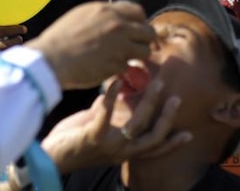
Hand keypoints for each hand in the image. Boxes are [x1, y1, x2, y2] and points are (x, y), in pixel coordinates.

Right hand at [0, 25, 26, 60]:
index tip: (24, 29)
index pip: (4, 31)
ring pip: (8, 52)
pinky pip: (4, 58)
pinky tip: (11, 50)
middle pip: (8, 44)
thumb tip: (16, 28)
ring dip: (14, 47)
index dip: (16, 30)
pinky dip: (9, 53)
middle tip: (20, 37)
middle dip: (17, 40)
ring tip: (17, 42)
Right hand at [25, 0, 154, 88]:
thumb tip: (116, 17)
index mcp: (108, 11)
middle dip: (143, 40)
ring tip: (122, 58)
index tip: (135, 29)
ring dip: (136, 56)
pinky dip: (120, 68)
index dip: (139, 22)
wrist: (52, 58)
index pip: (138, 12)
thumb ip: (102, 14)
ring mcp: (120, 46)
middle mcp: (118, 26)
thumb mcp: (81, 15)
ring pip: (145, 51)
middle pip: (148, 32)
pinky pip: (128, 66)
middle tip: (134, 46)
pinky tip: (106, 67)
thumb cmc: (60, 37)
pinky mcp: (117, 65)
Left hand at [41, 78, 191, 173]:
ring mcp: (109, 146)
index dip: (173, 143)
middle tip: (175, 96)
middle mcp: (122, 152)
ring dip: (149, 103)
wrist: (51, 157)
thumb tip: (120, 90)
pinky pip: (106, 116)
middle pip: (154, 136)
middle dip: (167, 116)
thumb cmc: (74, 142)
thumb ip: (110, 113)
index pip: (155, 150)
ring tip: (156, 83)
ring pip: (138, 125)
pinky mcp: (93, 138)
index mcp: (125, 152)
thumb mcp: (98, 128)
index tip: (189, 134)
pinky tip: (115, 81)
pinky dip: (112, 97)